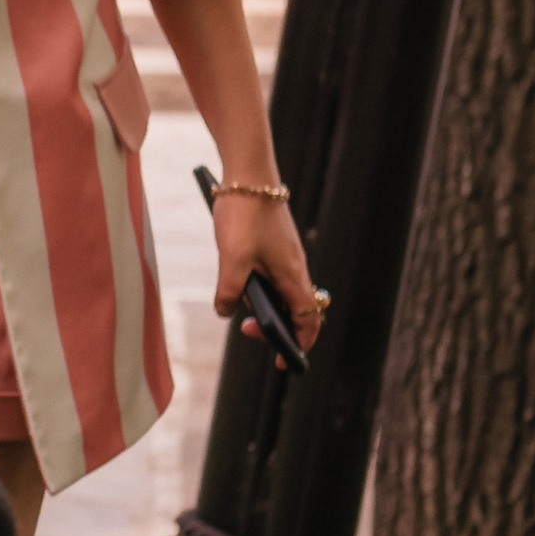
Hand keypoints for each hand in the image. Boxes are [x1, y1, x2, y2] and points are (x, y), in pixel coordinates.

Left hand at [213, 187, 325, 353]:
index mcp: (293, 276)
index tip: (282, 361)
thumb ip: (229, 292)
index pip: (308, 320)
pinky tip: (237, 280)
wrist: (249, 174)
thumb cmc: (244, 215)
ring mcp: (287, 255)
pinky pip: (274, 275)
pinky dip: (261, 287)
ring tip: (239, 306)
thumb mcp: (231, 260)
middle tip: (247, 330)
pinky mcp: (276, 244)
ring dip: (266, 306)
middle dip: (277, 328)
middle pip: (297, 309)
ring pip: (284, 292)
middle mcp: (296, 267)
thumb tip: (226, 312)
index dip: (299, 344)